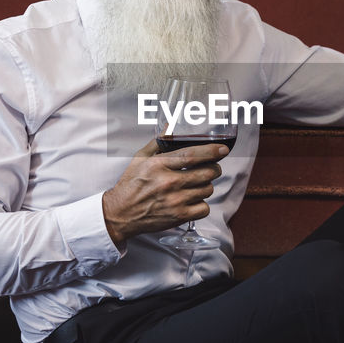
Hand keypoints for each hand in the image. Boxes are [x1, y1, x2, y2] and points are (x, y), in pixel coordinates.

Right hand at [101, 139, 228, 243]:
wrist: (120, 213)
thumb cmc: (131, 185)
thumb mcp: (139, 158)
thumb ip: (158, 142)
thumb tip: (170, 126)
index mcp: (159, 165)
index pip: (192, 155)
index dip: (212, 151)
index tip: (223, 149)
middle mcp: (168, 182)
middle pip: (207, 172)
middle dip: (214, 168)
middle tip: (210, 168)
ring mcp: (175, 201)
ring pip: (208, 189)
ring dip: (206, 186)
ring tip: (196, 184)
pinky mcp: (179, 216)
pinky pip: (204, 208)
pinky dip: (202, 204)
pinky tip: (193, 200)